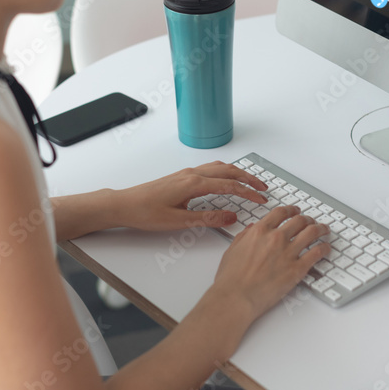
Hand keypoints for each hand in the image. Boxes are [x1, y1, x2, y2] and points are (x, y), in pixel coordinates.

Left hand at [117, 162, 267, 231]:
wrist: (124, 204)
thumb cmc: (146, 213)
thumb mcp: (179, 222)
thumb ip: (207, 219)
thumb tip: (231, 217)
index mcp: (193, 184)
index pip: (229, 185)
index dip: (248, 192)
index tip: (262, 199)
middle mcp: (192, 174)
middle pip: (228, 171)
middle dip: (248, 178)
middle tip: (264, 188)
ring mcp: (186, 173)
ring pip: (219, 167)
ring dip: (237, 173)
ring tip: (250, 182)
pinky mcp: (182, 177)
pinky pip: (210, 169)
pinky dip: (225, 172)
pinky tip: (226, 180)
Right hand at [212, 206, 330, 319]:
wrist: (236, 297)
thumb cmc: (231, 278)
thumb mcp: (233, 249)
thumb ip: (245, 236)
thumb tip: (252, 229)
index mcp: (260, 231)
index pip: (281, 213)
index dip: (291, 209)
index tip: (295, 211)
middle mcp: (276, 238)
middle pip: (299, 220)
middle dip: (307, 219)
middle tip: (311, 221)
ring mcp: (288, 253)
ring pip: (312, 232)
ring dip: (320, 229)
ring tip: (324, 230)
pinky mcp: (297, 269)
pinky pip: (317, 253)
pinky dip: (325, 248)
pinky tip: (326, 248)